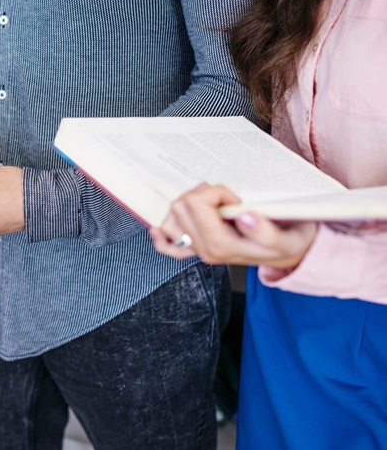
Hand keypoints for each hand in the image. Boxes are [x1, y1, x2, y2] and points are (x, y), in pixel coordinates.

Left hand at [150, 184, 317, 268]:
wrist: (291, 257)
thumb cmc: (289, 243)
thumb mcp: (287, 237)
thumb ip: (265, 230)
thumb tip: (243, 215)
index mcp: (222, 245)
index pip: (198, 204)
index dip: (217, 193)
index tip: (236, 199)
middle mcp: (206, 250)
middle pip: (180, 207)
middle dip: (201, 194)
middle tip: (224, 199)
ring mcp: (199, 251)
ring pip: (170, 220)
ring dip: (186, 204)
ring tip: (210, 203)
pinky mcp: (197, 250)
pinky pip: (168, 247)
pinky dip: (162, 235)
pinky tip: (159, 228)